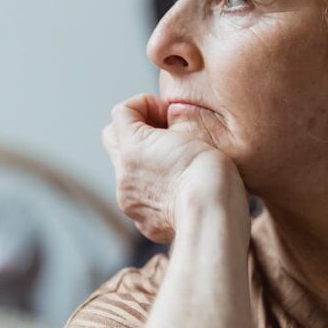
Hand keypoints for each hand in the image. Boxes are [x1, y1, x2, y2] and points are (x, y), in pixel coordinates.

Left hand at [101, 93, 245, 242]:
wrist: (213, 214)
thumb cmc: (211, 171)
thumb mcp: (193, 129)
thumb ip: (172, 121)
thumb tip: (166, 124)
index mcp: (132, 147)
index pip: (122, 112)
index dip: (145, 105)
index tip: (168, 113)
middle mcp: (124, 175)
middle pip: (115, 140)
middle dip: (138, 131)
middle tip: (167, 133)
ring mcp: (130, 201)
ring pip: (128, 171)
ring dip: (147, 162)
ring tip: (178, 164)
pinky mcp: (143, 222)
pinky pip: (142, 197)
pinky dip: (155, 188)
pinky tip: (181, 189)